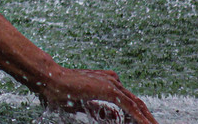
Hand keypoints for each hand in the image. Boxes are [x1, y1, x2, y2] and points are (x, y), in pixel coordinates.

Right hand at [35, 67, 158, 123]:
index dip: (137, 111)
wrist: (50, 79)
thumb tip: (109, 115)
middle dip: (146, 116)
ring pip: (137, 104)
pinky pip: (131, 108)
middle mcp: (112, 80)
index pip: (128, 98)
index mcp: (106, 81)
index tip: (142, 122)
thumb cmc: (60, 91)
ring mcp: (112, 84)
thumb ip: (98, 108)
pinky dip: (140, 119)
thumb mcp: (83, 103)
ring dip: (147, 119)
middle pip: (136, 101)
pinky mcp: (110, 91)